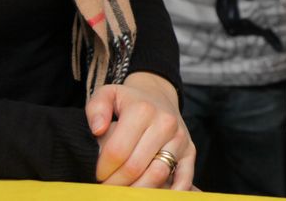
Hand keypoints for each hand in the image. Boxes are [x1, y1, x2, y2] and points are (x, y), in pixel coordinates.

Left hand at [86, 71, 195, 189]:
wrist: (159, 97)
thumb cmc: (129, 101)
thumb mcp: (107, 94)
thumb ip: (96, 108)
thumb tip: (98, 129)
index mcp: (142, 110)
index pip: (117, 151)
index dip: (103, 169)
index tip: (97, 174)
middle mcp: (165, 123)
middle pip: (135, 167)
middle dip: (115, 184)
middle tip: (106, 188)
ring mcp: (180, 138)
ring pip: (158, 175)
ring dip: (137, 191)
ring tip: (123, 192)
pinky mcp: (190, 151)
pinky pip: (184, 179)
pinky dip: (171, 193)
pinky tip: (153, 197)